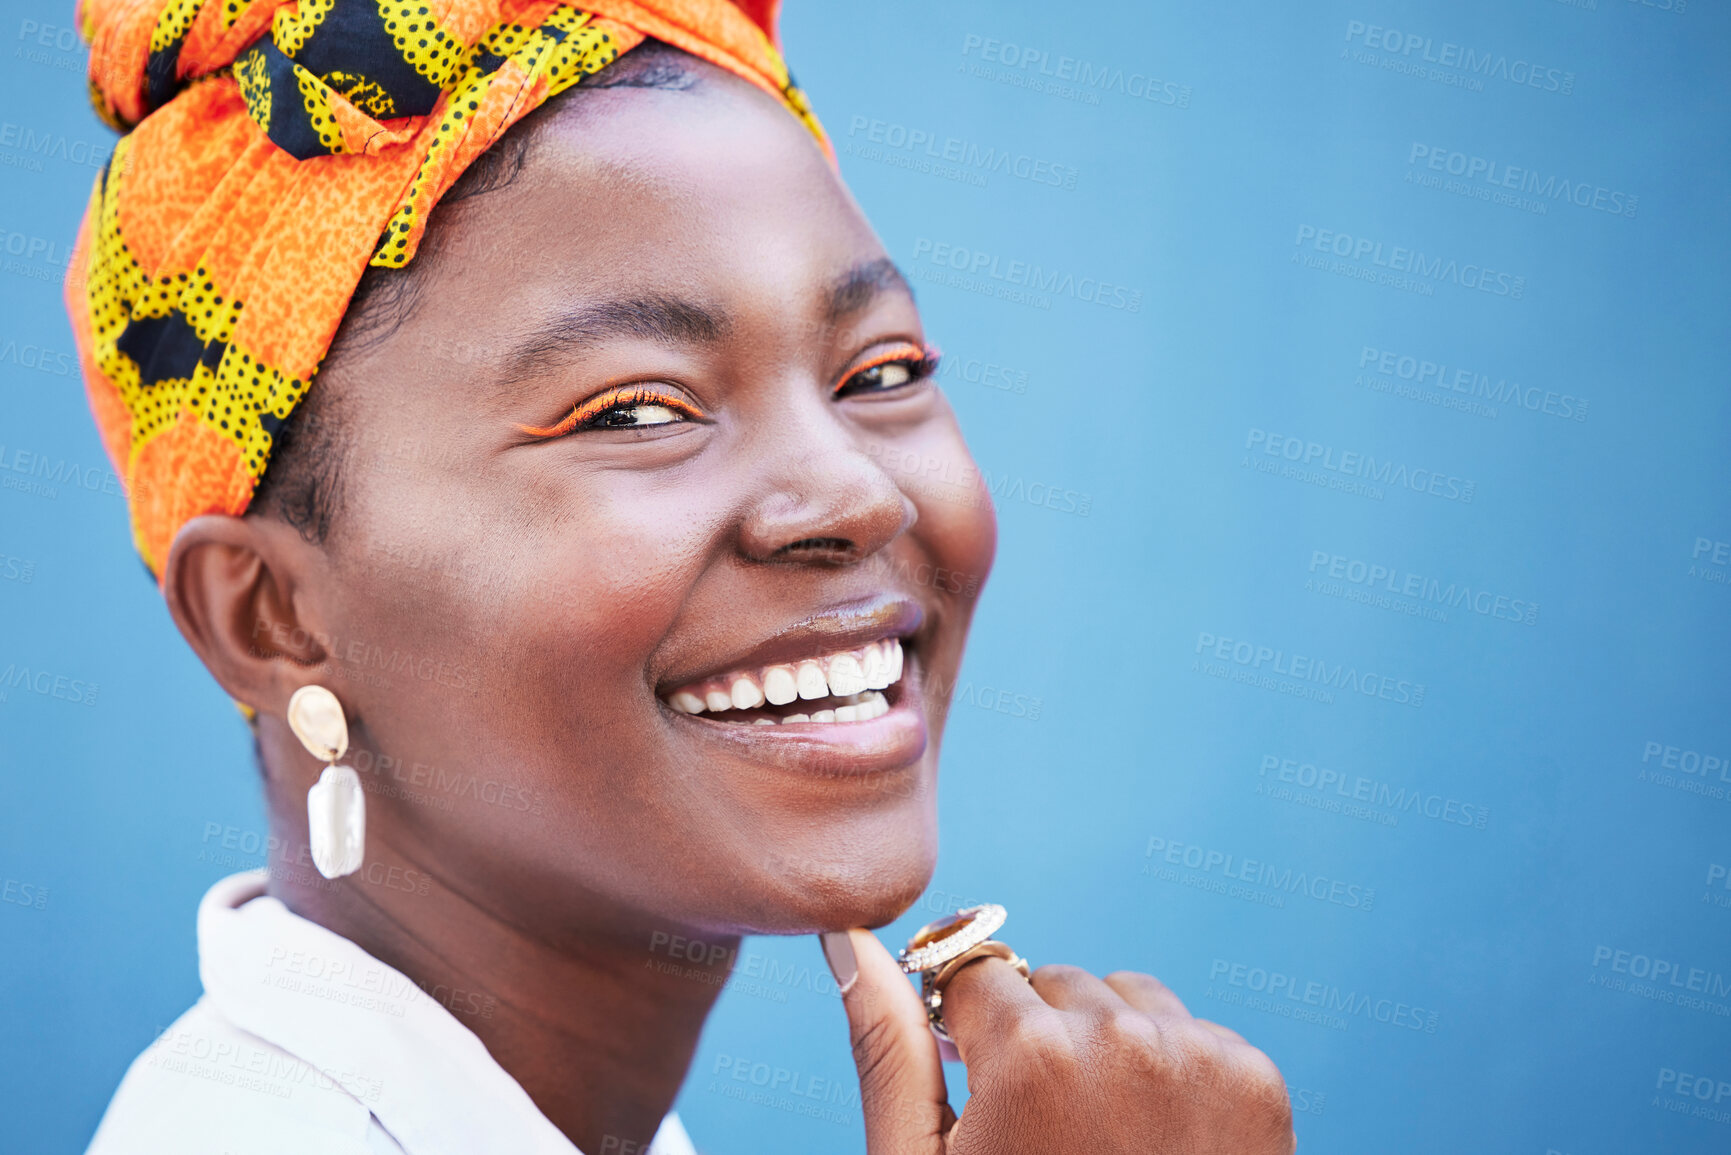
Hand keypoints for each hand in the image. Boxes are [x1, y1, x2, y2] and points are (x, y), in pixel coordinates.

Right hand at [822, 928, 1295, 1153]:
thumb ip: (891, 1050)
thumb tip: (851, 941)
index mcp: (1032, 1058)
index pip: (974, 975)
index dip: (967, 1033)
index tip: (978, 1087)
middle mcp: (1124, 1039)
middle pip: (1051, 985)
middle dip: (1035, 1040)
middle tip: (1038, 1134)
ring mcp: (1200, 1058)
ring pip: (1124, 999)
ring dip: (1104, 1046)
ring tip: (1097, 1139)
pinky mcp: (1256, 1082)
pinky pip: (1189, 1031)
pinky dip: (1167, 1071)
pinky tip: (1152, 1143)